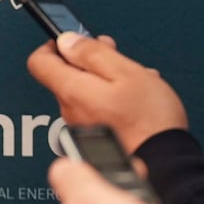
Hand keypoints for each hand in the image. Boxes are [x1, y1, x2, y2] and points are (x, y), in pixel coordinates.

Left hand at [27, 33, 188, 152]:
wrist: (164, 163)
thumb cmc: (148, 121)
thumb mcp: (125, 71)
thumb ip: (92, 52)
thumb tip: (67, 41)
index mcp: (72, 91)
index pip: (39, 61)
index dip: (55, 45)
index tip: (74, 40)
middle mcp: (70, 111)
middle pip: (65, 75)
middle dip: (88, 61)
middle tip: (112, 56)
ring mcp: (82, 127)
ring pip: (84, 91)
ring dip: (104, 79)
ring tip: (131, 79)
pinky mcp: (95, 137)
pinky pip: (95, 109)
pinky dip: (110, 98)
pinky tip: (133, 97)